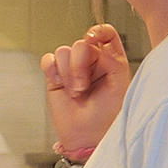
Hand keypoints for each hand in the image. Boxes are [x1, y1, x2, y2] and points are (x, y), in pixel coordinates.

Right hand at [43, 24, 130, 156]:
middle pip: (80, 44)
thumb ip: (115, 63)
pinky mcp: (55, 76)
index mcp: (111, 59)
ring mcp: (72, 67)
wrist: (86, 136)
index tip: (92, 38)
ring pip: (63, 52)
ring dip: (67, 73)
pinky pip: (48, 60)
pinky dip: (51, 70)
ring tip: (75, 93)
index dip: (98, 31)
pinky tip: (59, 85)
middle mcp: (91, 60)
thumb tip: (100, 46)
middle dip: (79, 66)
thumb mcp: (120, 88)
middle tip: (82, 88)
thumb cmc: (107, 115)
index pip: (106, 34)